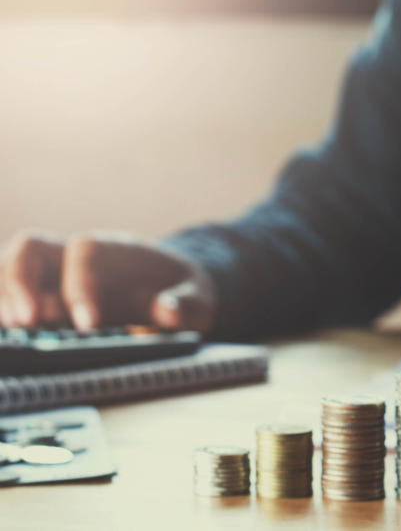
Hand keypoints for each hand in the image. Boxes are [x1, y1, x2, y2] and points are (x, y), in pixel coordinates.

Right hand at [0, 231, 215, 332]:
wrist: (170, 286)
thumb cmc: (179, 290)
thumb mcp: (198, 298)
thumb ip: (187, 304)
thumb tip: (168, 311)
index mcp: (113, 251)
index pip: (85, 254)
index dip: (80, 285)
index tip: (88, 323)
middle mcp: (73, 255)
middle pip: (31, 249)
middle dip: (21, 282)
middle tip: (27, 323)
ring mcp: (50, 275)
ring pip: (8, 267)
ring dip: (1, 295)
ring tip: (8, 330)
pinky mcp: (37, 296)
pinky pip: (5, 294)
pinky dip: (0, 306)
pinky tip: (3, 333)